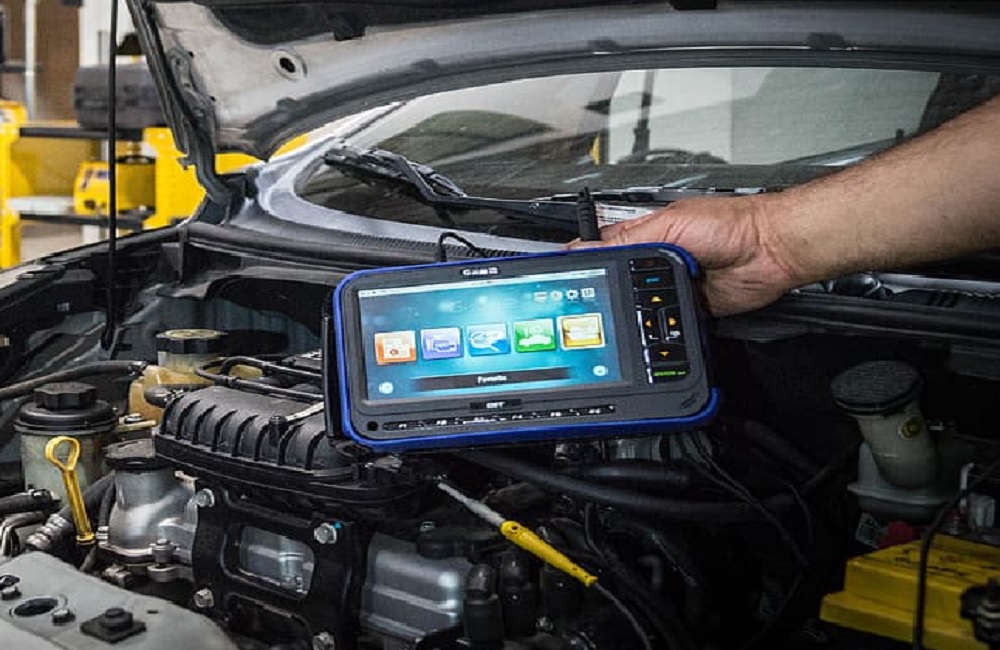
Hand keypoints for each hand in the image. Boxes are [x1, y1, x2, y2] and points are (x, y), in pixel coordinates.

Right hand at [568, 196, 802, 315]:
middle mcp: (658, 261)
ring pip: (641, 305)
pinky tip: (660, 320)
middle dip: (611, 290)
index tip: (565, 273)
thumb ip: (629, 239)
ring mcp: (673, 286)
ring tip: (637, 305)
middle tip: (596, 299)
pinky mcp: (690, 309)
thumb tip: (587, 248)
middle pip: (620, 281)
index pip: (605, 248)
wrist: (771, 250)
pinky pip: (667, 323)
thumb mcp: (670, 226)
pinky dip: (663, 325)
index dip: (586, 261)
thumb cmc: (731, 225)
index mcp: (648, 235)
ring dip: (638, 308)